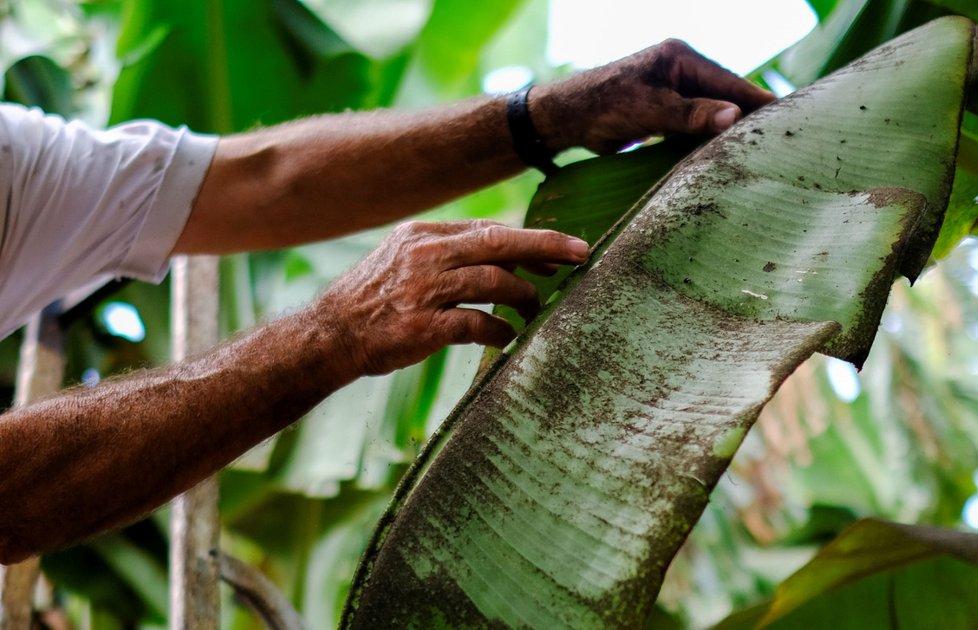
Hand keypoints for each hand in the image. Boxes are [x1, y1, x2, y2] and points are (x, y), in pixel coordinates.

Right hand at [319, 220, 588, 375]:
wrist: (328, 335)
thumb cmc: (374, 300)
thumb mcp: (404, 261)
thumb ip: (449, 255)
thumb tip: (508, 260)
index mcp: (422, 235)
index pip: (488, 230)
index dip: (531, 241)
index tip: (563, 250)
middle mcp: (425, 255)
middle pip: (499, 243)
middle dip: (546, 248)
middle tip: (582, 255)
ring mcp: (423, 290)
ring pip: (494, 282)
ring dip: (524, 297)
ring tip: (536, 310)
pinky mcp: (422, 327)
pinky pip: (477, 324)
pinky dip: (499, 331)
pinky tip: (506, 338)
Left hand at [532, 39, 775, 153]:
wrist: (566, 117)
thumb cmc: (602, 106)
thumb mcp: (649, 110)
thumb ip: (691, 114)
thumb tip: (734, 116)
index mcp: (680, 57)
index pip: (729, 82)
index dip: (757, 102)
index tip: (787, 119)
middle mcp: (680, 69)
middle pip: (724, 95)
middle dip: (746, 118)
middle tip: (779, 141)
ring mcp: (672, 89)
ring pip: (710, 111)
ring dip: (727, 130)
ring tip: (759, 151)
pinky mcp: (663, 110)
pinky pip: (694, 123)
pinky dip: (707, 137)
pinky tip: (723, 154)